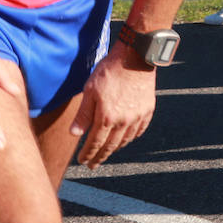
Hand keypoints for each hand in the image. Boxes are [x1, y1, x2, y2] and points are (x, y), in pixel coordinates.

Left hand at [69, 48, 156, 167]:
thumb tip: (75, 134)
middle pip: (110, 146)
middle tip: (93, 164)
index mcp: (106, 118)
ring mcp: (137, 117)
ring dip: (115, 149)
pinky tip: (126, 138)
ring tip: (107, 152)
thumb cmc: (110, 71)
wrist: (136, 58)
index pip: (95, 143)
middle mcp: (123, 122)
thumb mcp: (90, 90)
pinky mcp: (148, 111)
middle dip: (100, 157)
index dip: (88, 154)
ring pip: (125, 141)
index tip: (82, 161)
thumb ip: (83, 114)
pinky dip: (131, 138)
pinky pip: (139, 131)